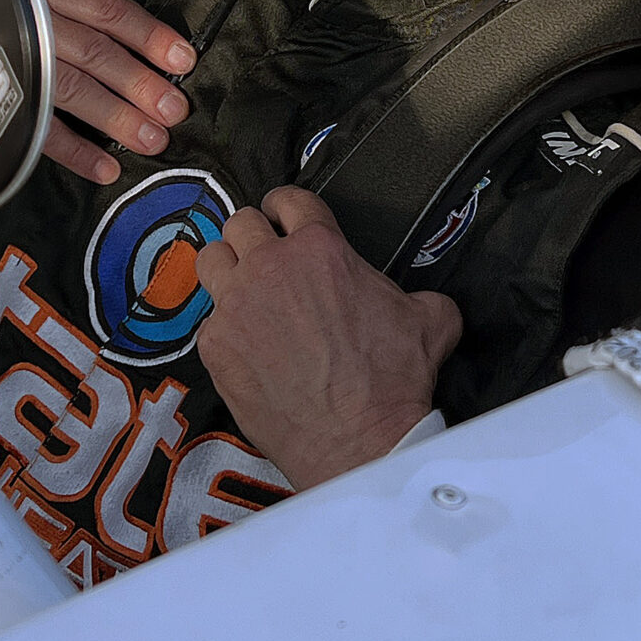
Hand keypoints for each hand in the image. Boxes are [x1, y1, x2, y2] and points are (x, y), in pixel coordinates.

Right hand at [37, 0, 195, 183]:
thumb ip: (70, 18)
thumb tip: (138, 53)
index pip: (106, 10)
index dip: (149, 35)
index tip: (184, 59)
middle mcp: (28, 22)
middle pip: (94, 51)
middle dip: (139, 83)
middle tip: (173, 110)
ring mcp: (9, 60)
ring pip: (71, 88)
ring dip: (116, 118)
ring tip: (152, 140)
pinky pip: (37, 129)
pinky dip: (74, 152)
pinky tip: (104, 169)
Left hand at [194, 187, 461, 489]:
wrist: (358, 441)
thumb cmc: (392, 381)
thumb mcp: (430, 319)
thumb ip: (418, 292)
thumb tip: (421, 299)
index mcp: (320, 248)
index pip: (289, 199)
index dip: (286, 206)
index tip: (283, 216)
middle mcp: (270, 266)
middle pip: (240, 223)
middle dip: (253, 235)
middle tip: (265, 257)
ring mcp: (236, 304)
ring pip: (211, 259)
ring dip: (226, 268)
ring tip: (241, 288)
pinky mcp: (216, 345)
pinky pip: (209, 320)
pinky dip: (226, 328)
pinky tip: (246, 346)